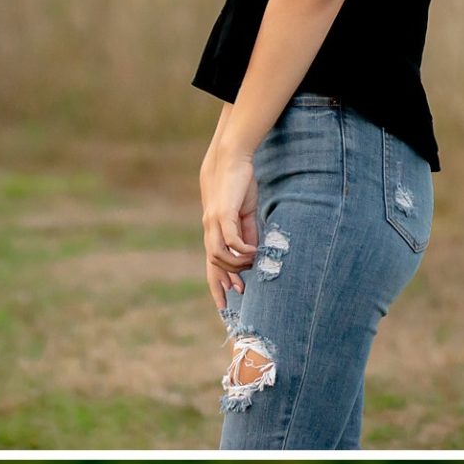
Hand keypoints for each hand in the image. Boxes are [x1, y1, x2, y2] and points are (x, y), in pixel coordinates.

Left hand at [201, 151, 258, 311]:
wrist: (230, 159)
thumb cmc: (239, 185)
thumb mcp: (245, 213)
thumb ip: (248, 232)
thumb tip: (253, 252)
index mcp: (214, 231)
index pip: (212, 264)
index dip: (217, 284)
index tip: (224, 303)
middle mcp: (210, 229)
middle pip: (213, 264)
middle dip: (224, 282)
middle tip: (240, 292)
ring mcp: (214, 222)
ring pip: (218, 255)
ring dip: (235, 265)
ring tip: (251, 266)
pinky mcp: (223, 213)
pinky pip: (230, 239)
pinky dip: (241, 249)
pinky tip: (253, 251)